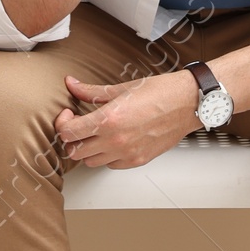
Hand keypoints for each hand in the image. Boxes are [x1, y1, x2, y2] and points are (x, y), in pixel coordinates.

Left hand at [56, 70, 198, 167]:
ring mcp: (127, 153)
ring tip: (94, 133)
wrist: (187, 103)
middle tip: (78, 124)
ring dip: (87, 149)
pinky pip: (111, 165)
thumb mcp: (122, 87)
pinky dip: (106, 156)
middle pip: (75, 152)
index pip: (68, 132)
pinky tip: (112, 141)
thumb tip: (72, 84)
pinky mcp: (137, 160)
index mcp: (109, 119)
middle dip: (72, 138)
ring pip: (90, 162)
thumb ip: (91, 91)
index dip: (62, 123)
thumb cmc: (160, 92)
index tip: (68, 114)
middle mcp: (116, 140)